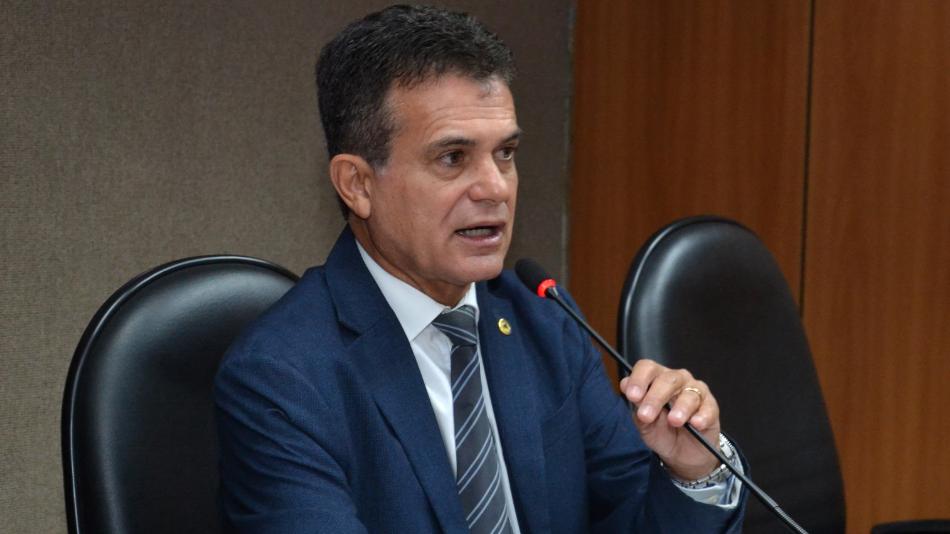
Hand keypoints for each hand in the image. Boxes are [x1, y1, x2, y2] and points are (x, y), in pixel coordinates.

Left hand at [619, 359, 720, 480]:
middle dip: (655, 397)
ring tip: (674, 422)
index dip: (639, 379)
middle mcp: (677, 380)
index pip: (647, 368)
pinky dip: (701, 416)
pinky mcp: (711, 407)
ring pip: (689, 393)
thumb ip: (636, 405)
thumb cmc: (661, 432)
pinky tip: (695, 424)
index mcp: (656, 379)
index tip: (632, 396)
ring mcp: (696, 391)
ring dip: (680, 407)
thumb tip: (626, 386)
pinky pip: (708, 407)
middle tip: (646, 415)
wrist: (682, 454)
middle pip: (667, 379)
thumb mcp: (643, 423)